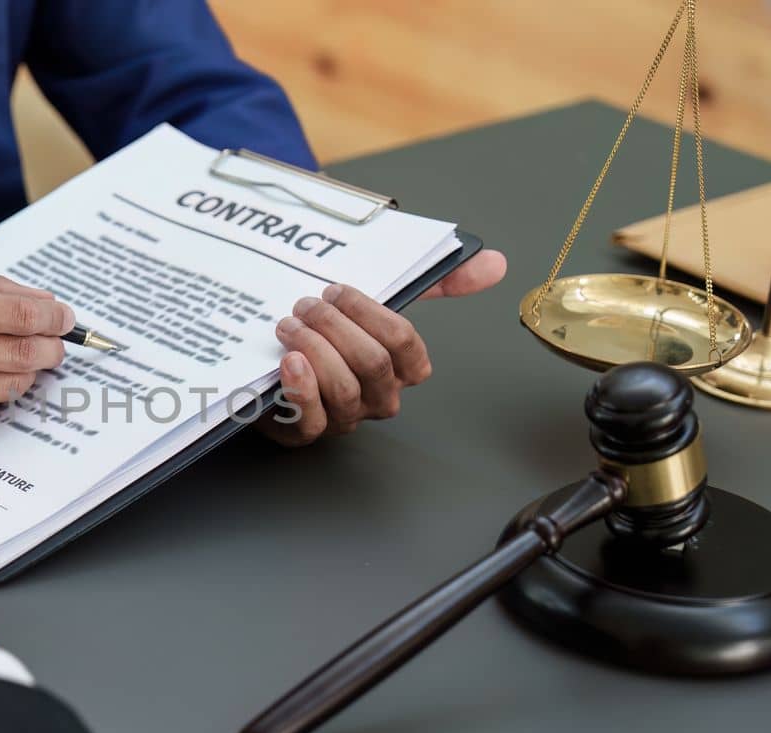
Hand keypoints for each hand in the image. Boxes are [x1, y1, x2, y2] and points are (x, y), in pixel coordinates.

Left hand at [260, 250, 506, 445]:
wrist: (276, 363)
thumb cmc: (335, 337)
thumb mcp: (383, 304)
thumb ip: (438, 283)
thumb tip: (495, 263)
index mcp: (402, 369)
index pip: (403, 343)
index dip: (368, 313)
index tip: (337, 291)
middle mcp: (379, 397)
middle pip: (373, 364)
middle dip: (336, 327)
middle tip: (307, 306)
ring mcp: (345, 418)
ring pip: (344, 388)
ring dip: (315, 349)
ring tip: (291, 326)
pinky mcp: (307, 432)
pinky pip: (312, 419)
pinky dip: (301, 388)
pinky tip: (290, 361)